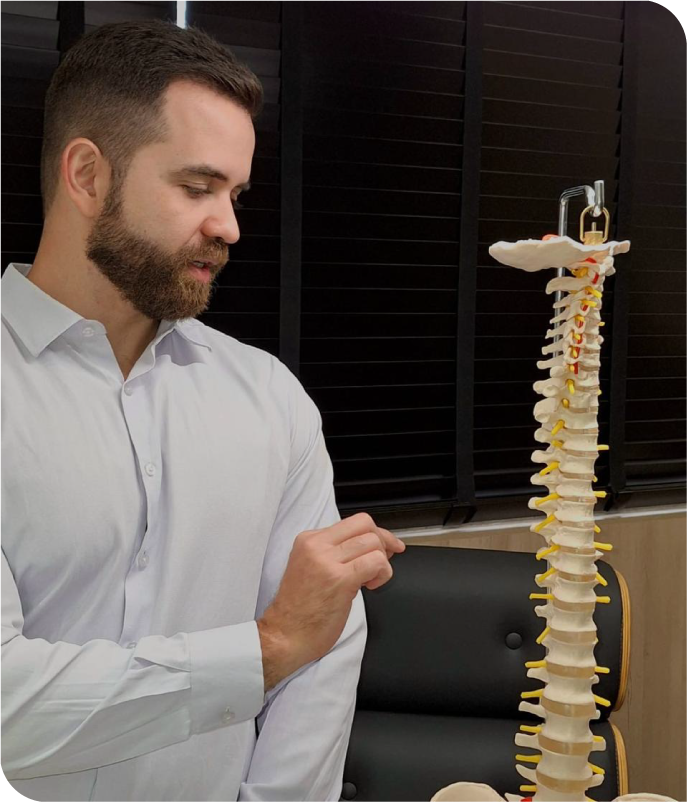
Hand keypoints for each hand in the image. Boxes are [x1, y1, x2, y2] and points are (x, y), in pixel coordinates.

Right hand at [257, 512, 404, 689]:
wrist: (284, 635)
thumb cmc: (300, 609)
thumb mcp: (312, 567)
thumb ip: (334, 553)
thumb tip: (367, 546)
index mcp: (309, 540)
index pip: (353, 522)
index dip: (376, 533)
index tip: (386, 545)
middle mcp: (317, 545)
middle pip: (365, 525)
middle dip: (383, 542)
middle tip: (382, 563)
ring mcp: (327, 561)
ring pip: (373, 542)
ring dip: (382, 562)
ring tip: (370, 580)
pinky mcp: (340, 579)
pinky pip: (375, 562)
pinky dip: (382, 573)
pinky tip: (370, 586)